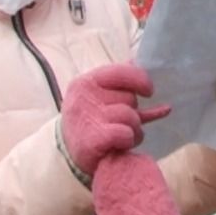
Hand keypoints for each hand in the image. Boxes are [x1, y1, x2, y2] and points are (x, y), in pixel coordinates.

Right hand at [59, 63, 170, 177]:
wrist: (66, 154)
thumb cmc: (89, 122)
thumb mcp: (98, 97)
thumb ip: (118, 82)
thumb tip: (135, 60)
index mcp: (86, 82)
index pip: (122, 72)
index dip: (141, 80)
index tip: (149, 92)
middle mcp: (84, 97)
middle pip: (130, 98)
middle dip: (134, 112)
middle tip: (121, 123)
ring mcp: (88, 117)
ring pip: (131, 117)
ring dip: (135, 130)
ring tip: (122, 136)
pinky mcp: (93, 139)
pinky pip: (126, 133)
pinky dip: (128, 140)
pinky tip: (120, 144)